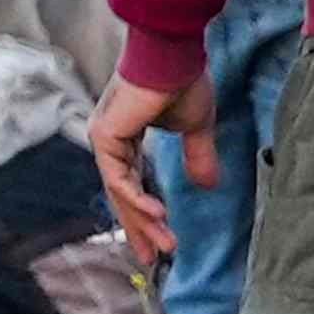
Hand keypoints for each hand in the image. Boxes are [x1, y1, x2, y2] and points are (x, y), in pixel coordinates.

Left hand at [90, 66, 205, 266]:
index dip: (146, 213)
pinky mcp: (105, 137)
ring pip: (121, 192)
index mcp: (126, 136)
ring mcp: (104, 138)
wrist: (173, 56)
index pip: (132, 183)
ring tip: (166, 245)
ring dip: (144, 220)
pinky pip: (118, 178)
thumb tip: (208, 186)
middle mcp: (110, 139)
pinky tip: (157, 214)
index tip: (161, 241)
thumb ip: (197, 157)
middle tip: (154, 257)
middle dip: (140, 227)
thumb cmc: (183, 82)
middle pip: (122, 194)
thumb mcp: (197, 129)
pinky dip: (137, 199)